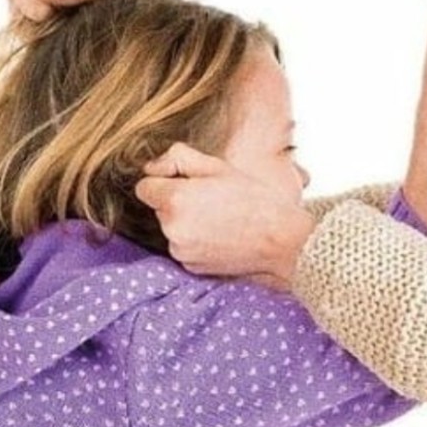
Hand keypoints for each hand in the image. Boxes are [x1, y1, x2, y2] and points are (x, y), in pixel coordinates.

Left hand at [134, 143, 314, 282]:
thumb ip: (177, 158)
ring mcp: (180, 252)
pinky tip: (222, 236)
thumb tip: (151, 167)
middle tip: (212, 198)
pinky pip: (184, 247)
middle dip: (177, 201)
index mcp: (174, 200)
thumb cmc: (255, 200)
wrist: (282, 242)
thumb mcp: (217, 166)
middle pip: (159, 209)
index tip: (185, 182)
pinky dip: (196, 241)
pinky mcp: (190, 268)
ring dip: (187, 222)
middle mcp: (171, 229)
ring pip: (172, 228)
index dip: (163, 180)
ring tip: (221, 218)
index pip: (144, 187)